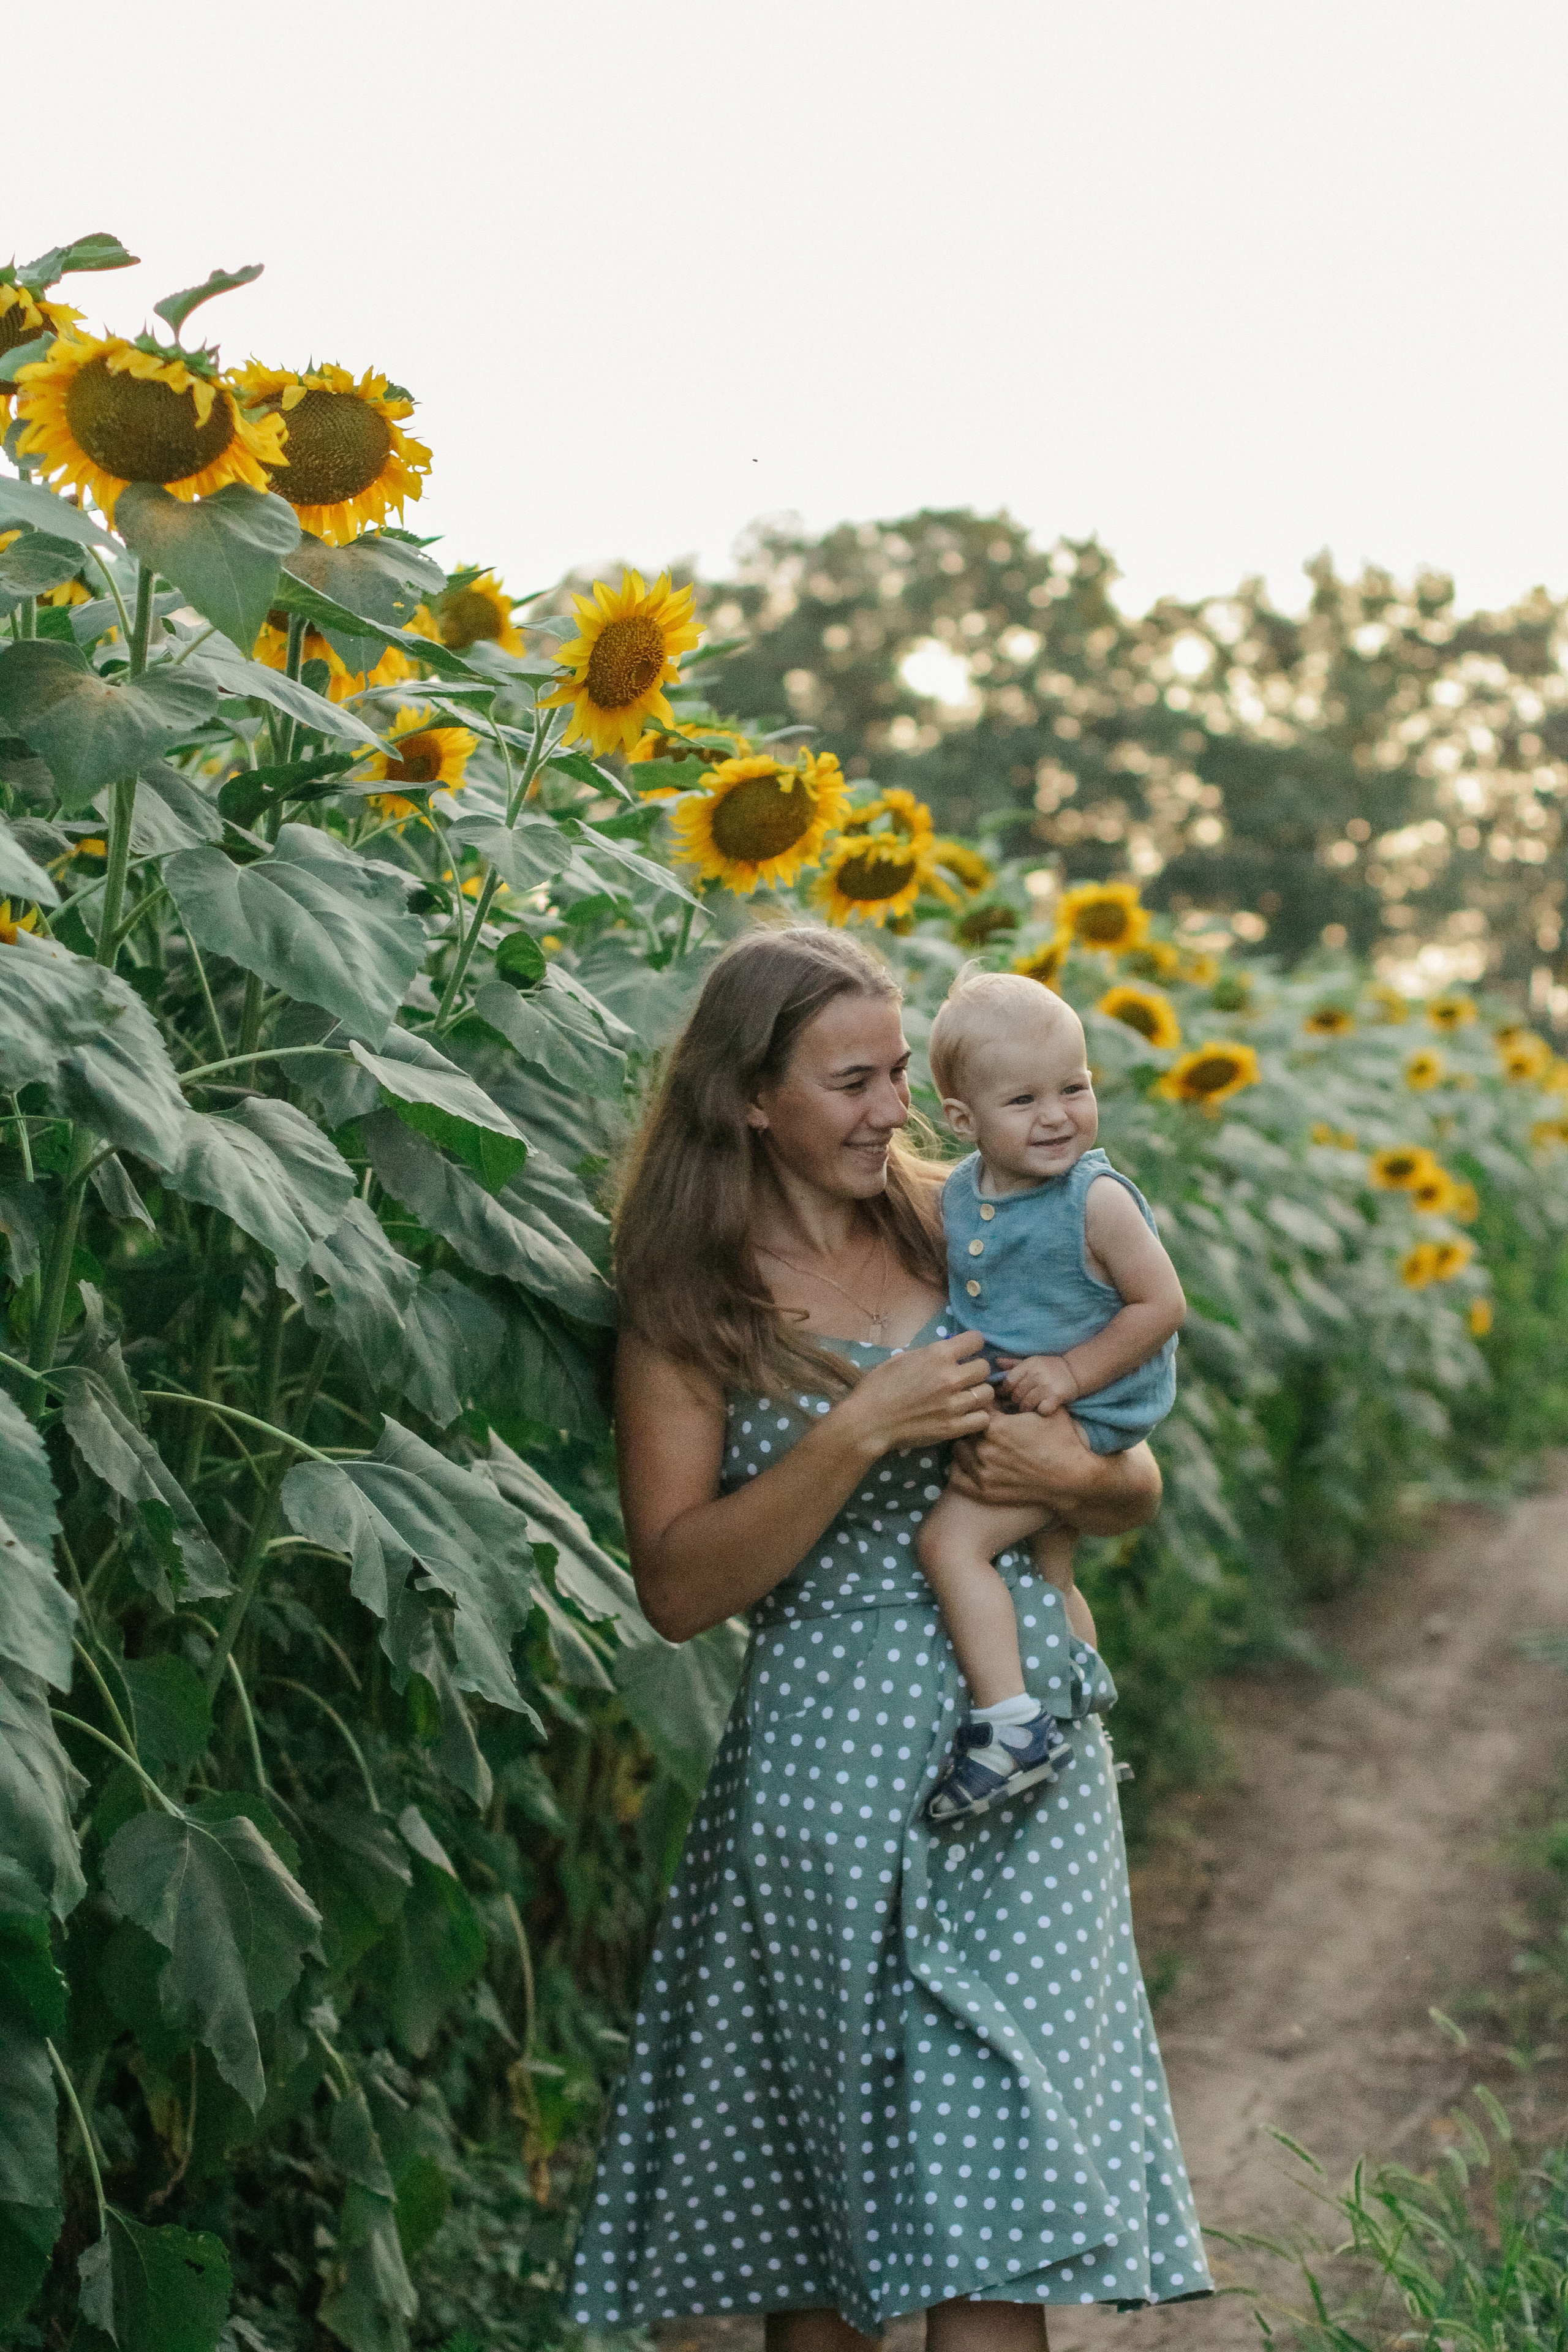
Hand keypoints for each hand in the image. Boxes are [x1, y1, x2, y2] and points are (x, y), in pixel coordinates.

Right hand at [836, 1329, 994, 1458]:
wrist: (868, 1422)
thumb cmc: (877, 1387)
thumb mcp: (901, 1359)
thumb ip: (929, 1354)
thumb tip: (947, 1353)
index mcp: (937, 1354)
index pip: (976, 1340)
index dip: (972, 1344)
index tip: (967, 1351)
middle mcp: (950, 1377)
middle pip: (985, 1368)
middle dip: (976, 1370)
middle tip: (965, 1377)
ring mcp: (954, 1404)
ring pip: (987, 1393)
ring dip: (978, 1394)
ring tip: (967, 1398)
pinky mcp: (953, 1427)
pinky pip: (982, 1419)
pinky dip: (976, 1416)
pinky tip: (966, 1416)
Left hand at [948, 1414, 1161, 1533]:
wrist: (1073, 1479)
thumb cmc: (1062, 1442)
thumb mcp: (1047, 1411)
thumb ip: (1026, 1394)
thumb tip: (1009, 1374)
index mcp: (996, 1426)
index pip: (974, 1407)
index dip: (978, 1404)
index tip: (982, 1404)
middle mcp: (985, 1449)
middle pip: (963, 1429)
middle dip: (969, 1423)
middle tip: (976, 1423)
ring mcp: (984, 1472)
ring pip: (958, 1451)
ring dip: (964, 1444)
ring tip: (972, 1440)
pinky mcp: (986, 1492)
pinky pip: (958, 1478)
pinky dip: (959, 1469)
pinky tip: (967, 1463)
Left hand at [1002, 1353, 1078, 1415]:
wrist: (1075, 1371)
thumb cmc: (1050, 1367)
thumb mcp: (1033, 1361)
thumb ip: (1014, 1364)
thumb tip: (997, 1362)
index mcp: (1029, 1364)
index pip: (1009, 1381)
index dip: (1005, 1391)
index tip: (1007, 1396)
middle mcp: (1037, 1374)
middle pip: (1016, 1394)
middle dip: (1015, 1402)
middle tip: (1017, 1405)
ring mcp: (1047, 1385)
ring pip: (1027, 1403)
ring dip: (1026, 1408)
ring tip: (1028, 1408)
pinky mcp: (1056, 1396)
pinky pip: (1042, 1409)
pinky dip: (1040, 1411)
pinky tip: (1041, 1409)